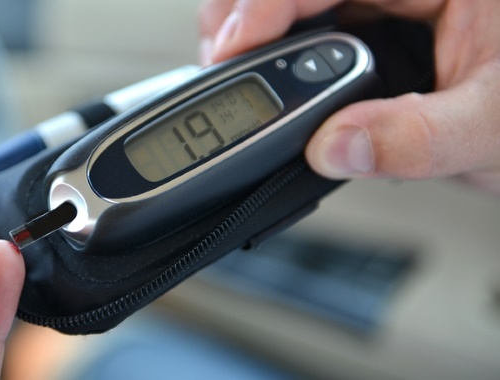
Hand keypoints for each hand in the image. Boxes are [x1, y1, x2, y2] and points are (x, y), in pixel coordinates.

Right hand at [199, 0, 499, 194]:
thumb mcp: (495, 126)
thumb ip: (415, 138)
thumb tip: (335, 146)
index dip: (268, 1)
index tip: (233, 46)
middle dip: (248, 7)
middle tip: (222, 51)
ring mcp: (397, 2)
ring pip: (306, 0)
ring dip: (260, 23)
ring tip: (234, 60)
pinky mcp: (387, 24)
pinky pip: (320, 23)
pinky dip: (284, 46)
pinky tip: (266, 67)